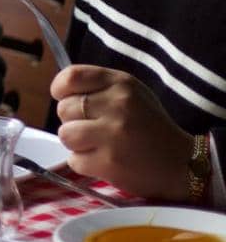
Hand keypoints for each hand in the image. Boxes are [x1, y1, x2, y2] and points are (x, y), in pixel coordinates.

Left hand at [51, 64, 190, 200]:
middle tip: (94, 128)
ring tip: (97, 145)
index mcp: (121, 83)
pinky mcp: (109, 162)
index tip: (65, 98)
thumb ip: (98, 88)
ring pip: (65, 134)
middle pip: (63, 108)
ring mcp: (113, 134)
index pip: (71, 77)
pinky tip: (104, 161)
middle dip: (72, 120)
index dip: (60, 89)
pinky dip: (84, 163)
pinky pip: (74, 160)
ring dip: (76, 143)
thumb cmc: (149, 126)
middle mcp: (117, 105)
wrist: (182, 164)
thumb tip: (60, 92)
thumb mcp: (131, 94)